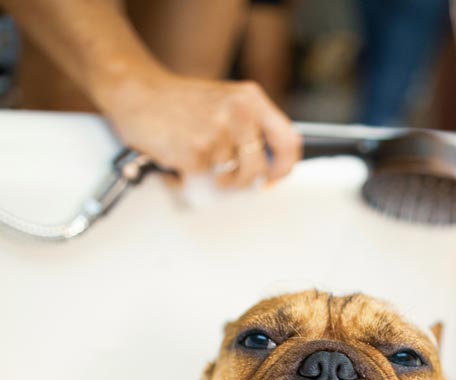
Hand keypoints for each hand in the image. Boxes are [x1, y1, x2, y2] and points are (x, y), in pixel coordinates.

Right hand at [99, 71, 301, 187]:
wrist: (137, 92)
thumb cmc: (178, 102)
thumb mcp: (225, 102)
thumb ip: (251, 127)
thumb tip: (269, 167)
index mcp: (251, 99)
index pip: (288, 141)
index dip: (283, 168)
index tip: (273, 178)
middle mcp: (240, 112)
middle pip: (258, 168)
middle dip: (243, 181)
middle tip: (226, 176)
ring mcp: (218, 132)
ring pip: (232, 179)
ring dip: (215, 180)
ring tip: (198, 159)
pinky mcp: (197, 151)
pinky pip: (204, 180)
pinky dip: (190, 177)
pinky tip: (179, 157)